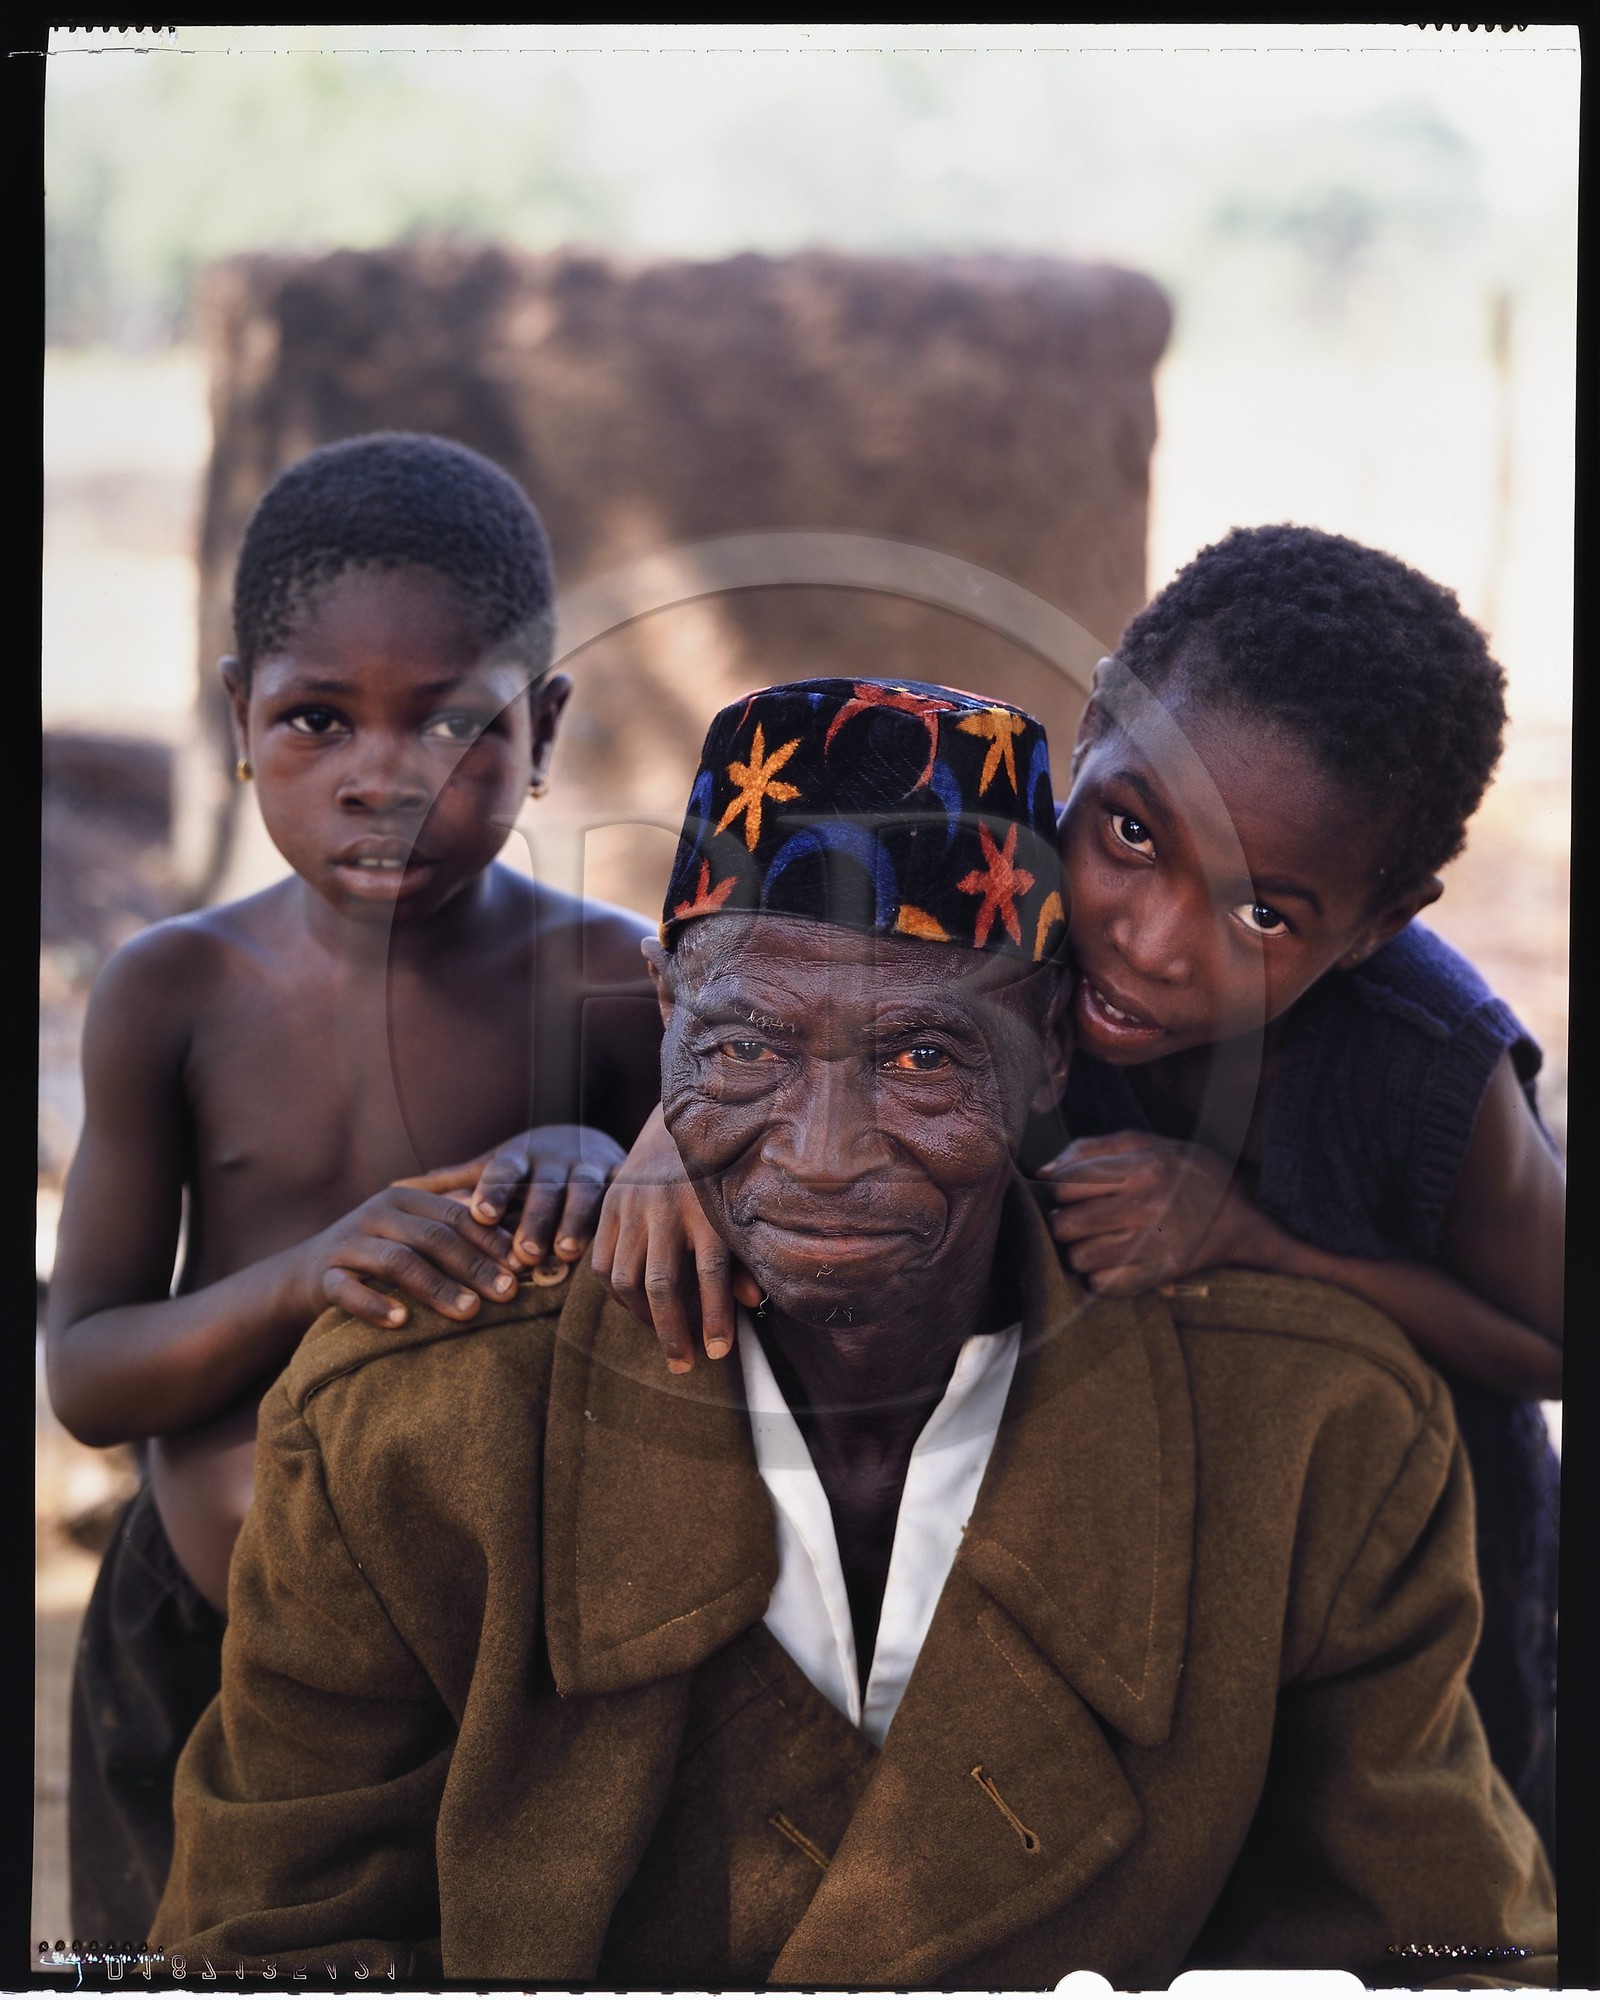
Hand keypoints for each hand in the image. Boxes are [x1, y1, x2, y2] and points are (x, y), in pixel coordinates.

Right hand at [302, 1186, 520, 1329]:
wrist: (309, 1270)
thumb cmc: (382, 1251)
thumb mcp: (416, 1231)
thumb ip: (457, 1228)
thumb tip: (520, 1243)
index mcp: (405, 1198)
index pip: (456, 1215)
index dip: (491, 1240)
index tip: (522, 1266)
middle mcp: (376, 1214)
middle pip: (432, 1237)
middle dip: (473, 1266)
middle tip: (508, 1293)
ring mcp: (348, 1243)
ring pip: (397, 1261)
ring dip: (436, 1287)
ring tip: (468, 1311)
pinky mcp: (324, 1276)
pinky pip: (348, 1290)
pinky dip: (375, 1305)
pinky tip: (401, 1322)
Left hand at [397, 1123, 626, 1268]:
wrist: (587, 1139)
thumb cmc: (529, 1166)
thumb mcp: (493, 1166)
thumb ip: (454, 1181)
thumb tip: (393, 1187)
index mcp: (520, 1158)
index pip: (503, 1171)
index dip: (493, 1191)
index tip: (480, 1214)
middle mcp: (556, 1160)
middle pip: (544, 1189)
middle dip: (534, 1218)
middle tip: (523, 1252)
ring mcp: (591, 1168)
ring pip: (585, 1194)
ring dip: (576, 1222)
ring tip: (564, 1252)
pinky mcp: (623, 1179)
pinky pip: (622, 1197)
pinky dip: (619, 1215)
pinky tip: (615, 1240)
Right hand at [590, 1103, 760, 1372]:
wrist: (679, 1124)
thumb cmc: (721, 1178)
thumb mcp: (740, 1210)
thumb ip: (746, 1254)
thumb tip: (754, 1302)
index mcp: (708, 1207)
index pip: (712, 1272)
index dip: (716, 1316)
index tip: (718, 1354)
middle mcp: (668, 1207)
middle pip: (662, 1284)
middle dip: (672, 1332)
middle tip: (683, 1365)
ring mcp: (633, 1206)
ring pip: (626, 1279)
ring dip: (643, 1318)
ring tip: (665, 1338)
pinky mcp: (610, 1204)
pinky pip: (602, 1264)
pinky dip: (617, 1295)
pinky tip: (638, 1307)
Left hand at [1038, 1131, 1264, 1295]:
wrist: (1242, 1211)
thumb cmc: (1184, 1170)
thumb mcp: (1143, 1143)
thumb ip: (1088, 1149)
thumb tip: (1042, 1173)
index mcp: (1141, 1169)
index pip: (1067, 1183)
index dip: (1061, 1187)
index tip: (1073, 1191)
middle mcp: (1147, 1208)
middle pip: (1067, 1224)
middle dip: (1064, 1221)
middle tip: (1079, 1218)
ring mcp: (1153, 1245)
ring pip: (1079, 1259)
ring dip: (1079, 1251)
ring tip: (1095, 1240)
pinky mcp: (1159, 1275)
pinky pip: (1103, 1286)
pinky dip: (1099, 1277)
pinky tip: (1111, 1262)